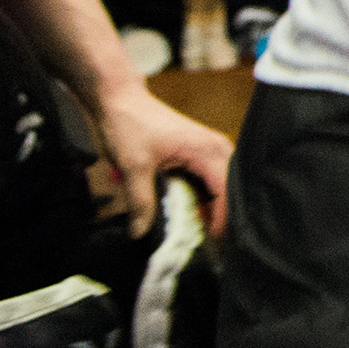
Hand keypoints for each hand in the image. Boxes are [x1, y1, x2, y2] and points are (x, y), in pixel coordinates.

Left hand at [81, 76, 232, 237]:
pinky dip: (202, 199)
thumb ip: (140, 202)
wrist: (120, 98)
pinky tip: (191, 216)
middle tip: (210, 249)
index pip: (226, 194)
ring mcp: (210, 150)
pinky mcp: (200, 153)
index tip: (213, 248)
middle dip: (220, 220)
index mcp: (208, 150)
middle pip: (229, 194)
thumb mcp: (133, 166)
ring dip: (210, 211)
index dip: (222, 222)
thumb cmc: (130, 123)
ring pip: (220, 189)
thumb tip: (140, 234)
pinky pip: (209, 182)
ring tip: (200, 236)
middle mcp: (217, 149)